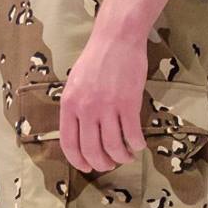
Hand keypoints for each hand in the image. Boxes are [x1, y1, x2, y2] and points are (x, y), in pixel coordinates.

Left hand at [59, 27, 148, 172]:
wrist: (116, 39)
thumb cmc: (95, 59)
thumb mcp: (75, 83)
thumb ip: (75, 108)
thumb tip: (79, 132)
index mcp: (69, 105)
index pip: (69, 144)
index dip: (78, 161)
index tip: (87, 168)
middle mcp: (85, 109)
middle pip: (91, 150)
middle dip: (102, 164)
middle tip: (110, 165)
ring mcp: (107, 107)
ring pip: (113, 147)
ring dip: (121, 157)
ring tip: (127, 156)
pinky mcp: (128, 103)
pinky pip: (132, 134)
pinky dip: (136, 145)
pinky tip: (138, 145)